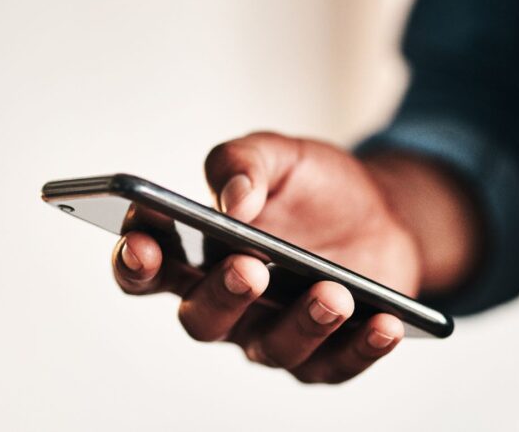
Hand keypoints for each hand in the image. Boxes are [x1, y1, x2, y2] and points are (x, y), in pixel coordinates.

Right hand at [111, 132, 427, 382]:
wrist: (379, 211)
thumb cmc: (312, 187)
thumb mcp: (278, 155)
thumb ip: (243, 163)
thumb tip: (233, 200)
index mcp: (198, 254)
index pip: (149, 267)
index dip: (134, 261)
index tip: (142, 243)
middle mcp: (227, 302)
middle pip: (201, 319)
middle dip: (220, 296)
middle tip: (247, 268)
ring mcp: (274, 331)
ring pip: (270, 348)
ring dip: (300, 324)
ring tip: (332, 293)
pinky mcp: (325, 354)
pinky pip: (336, 365)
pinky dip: (360, 348)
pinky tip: (384, 324)